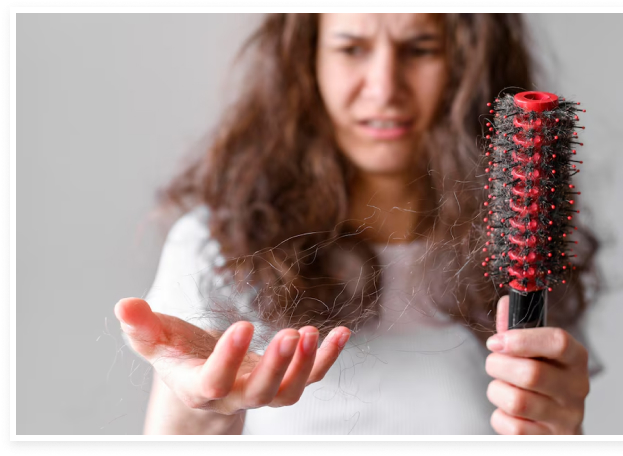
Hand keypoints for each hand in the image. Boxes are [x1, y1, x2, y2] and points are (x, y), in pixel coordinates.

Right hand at [114, 297, 349, 414]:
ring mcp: (263, 392)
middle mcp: (234, 396)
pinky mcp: (285, 381)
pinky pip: (312, 377)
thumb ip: (141, 327)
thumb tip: (123, 305)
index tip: (243, 325)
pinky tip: (342, 333)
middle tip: (291, 335)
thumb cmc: (177, 355)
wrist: (202, 377)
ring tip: (313, 333)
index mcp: (200, 387)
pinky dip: (328, 358)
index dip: (228, 359)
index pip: (214, 382)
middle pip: (260, 393)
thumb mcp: (156, 341)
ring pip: (288, 392)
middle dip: (277, 367)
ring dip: (305, 365)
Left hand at [484, 295, 588, 434]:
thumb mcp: (535, 352)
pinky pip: (512, 427)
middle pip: (532, 374)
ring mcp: (566, 418)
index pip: (558, 342)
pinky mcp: (549, 439)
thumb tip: (506, 301)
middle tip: (493, 363)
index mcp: (576, 359)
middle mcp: (577, 388)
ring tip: (501, 388)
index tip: (496, 341)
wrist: (557, 424)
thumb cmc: (543, 380)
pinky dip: (499, 416)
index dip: (523, 339)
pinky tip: (508, 411)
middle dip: (499, 366)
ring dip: (497, 391)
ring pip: (517, 401)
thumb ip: (518, 328)